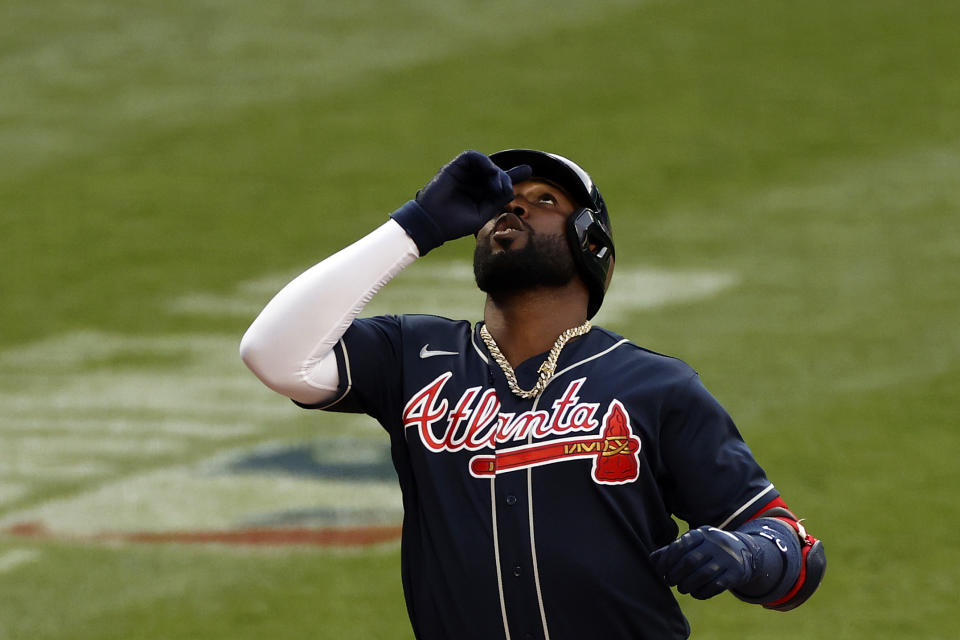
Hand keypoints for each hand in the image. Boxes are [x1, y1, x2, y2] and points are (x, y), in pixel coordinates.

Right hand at [390, 151, 531, 254]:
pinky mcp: (454, 167)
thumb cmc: (455, 224)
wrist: (433, 224)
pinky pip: (472, 156)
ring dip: (495, 171)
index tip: (528, 169)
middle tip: (504, 190)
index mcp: (480, 194)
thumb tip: (511, 189)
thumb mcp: (482, 213)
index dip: (514, 175)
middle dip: (505, 178)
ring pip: (486, 163)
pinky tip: (489, 170)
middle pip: (496, 172)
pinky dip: (483, 161)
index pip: (499, 181)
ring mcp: (464, 174)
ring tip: (496, 182)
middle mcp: (473, 182)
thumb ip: (497, 200)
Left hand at [649, 526, 759, 599]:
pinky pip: (717, 586)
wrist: (742, 552)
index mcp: (701, 533)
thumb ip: (672, 550)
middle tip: (670, 581)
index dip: (667, 561)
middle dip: (676, 574)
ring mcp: (727, 558)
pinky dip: (703, 592)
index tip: (660, 571)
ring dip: (688, 585)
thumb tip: (652, 560)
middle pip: (690, 561)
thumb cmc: (707, 549)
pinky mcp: (736, 573)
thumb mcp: (692, 544)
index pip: (680, 546)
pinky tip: (695, 593)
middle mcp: (715, 543)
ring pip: (703, 575)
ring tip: (682, 588)